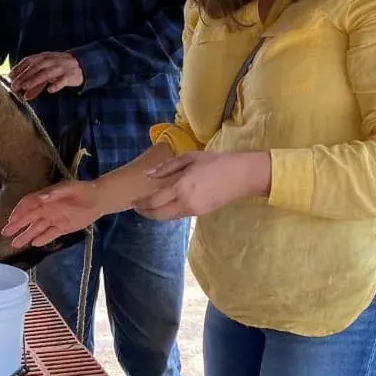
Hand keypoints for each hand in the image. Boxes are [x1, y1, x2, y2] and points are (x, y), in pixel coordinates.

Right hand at [3, 180, 102, 248]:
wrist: (99, 199)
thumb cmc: (83, 190)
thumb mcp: (69, 188)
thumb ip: (55, 193)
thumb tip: (42, 197)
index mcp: (46, 197)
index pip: (28, 204)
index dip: (19, 212)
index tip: (11, 220)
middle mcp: (47, 209)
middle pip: (29, 218)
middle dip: (16, 225)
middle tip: (5, 233)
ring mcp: (54, 219)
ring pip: (36, 228)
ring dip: (26, 235)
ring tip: (15, 244)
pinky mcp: (62, 227)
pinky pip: (49, 234)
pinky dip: (42, 239)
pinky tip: (34, 244)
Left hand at [10, 52, 83, 100]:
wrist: (81, 64)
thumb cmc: (59, 68)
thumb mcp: (47, 72)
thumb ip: (36, 84)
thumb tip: (25, 95)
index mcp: (43, 57)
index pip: (29, 61)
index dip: (19, 69)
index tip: (10, 77)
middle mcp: (51, 61)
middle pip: (35, 68)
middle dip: (24, 77)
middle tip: (15, 86)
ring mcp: (61, 67)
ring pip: (46, 73)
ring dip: (35, 80)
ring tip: (26, 88)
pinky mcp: (70, 75)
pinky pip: (62, 80)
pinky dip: (56, 85)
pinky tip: (50, 90)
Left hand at [134, 151, 271, 219]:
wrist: (242, 176)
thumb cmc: (216, 162)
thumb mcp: (190, 158)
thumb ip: (168, 167)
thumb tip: (149, 174)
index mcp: (181, 187)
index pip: (154, 201)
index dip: (141, 203)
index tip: (133, 201)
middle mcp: (185, 202)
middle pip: (158, 214)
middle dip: (145, 212)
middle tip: (136, 207)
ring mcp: (194, 210)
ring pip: (168, 217)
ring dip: (156, 214)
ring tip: (148, 207)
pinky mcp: (200, 214)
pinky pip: (179, 215)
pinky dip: (168, 212)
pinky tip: (165, 205)